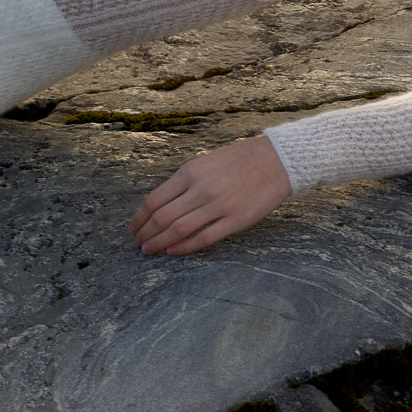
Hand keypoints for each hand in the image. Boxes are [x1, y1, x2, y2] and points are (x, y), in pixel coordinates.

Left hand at [129, 134, 292, 255]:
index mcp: (190, 172)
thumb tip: (160, 205)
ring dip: (159, 243)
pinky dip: (184, 247)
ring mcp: (219, 205)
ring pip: (178, 229)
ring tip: (149, 250)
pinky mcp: (236, 220)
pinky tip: (173, 252)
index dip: (139, 217)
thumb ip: (183, 182)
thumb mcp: (205, 162)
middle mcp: (201, 189)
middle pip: (162, 217)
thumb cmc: (240, 160)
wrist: (278, 159)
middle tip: (138, 243)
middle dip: (145, 233)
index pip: (154, 199)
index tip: (133, 228)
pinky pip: (204, 238)